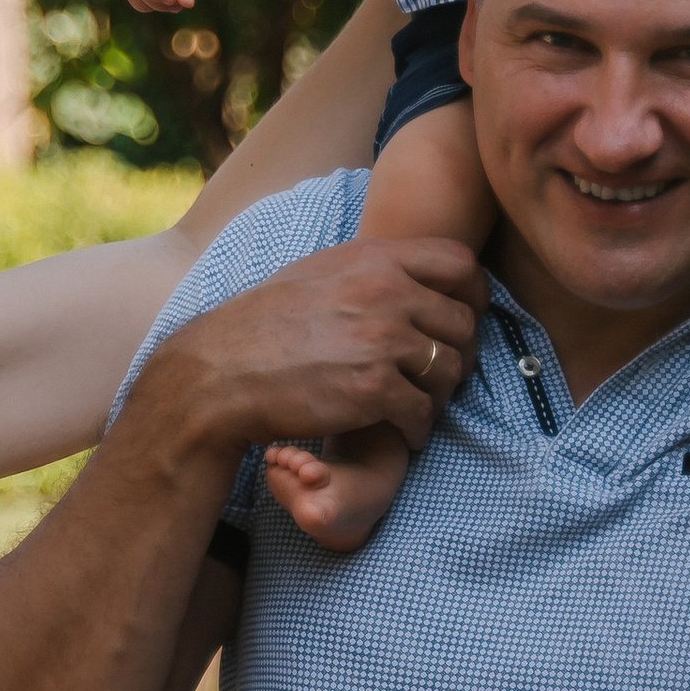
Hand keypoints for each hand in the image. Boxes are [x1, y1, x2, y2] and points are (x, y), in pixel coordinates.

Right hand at [140, 236, 484, 465]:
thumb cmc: (261, 327)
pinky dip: (417, 428)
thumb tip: (406, 273)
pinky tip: (401, 432)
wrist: (218, 374)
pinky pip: (423, 411)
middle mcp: (385, 291)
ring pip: (450, 369)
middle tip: (437, 376)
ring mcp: (382, 339)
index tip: (459, 321)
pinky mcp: (373, 388)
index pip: (460, 264)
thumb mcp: (317, 273)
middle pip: (462, 323)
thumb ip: (368, 270)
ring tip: (417, 406)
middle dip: (456, 353)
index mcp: (373, 258)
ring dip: (440, 394)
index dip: (471, 296)